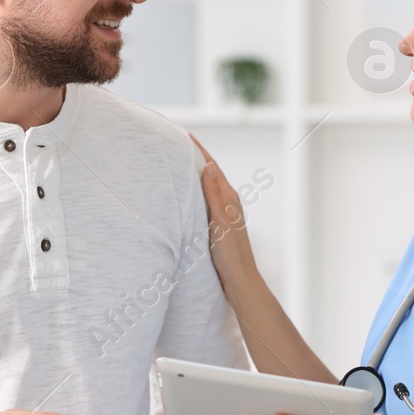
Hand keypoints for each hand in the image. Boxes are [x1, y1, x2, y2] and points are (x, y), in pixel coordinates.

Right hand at [189, 134, 258, 291]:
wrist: (240, 281)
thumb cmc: (230, 254)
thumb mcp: (220, 221)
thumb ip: (214, 194)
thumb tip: (208, 165)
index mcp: (229, 198)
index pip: (211, 166)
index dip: (197, 150)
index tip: (183, 133)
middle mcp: (227, 202)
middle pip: (208, 173)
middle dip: (193, 157)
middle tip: (174, 142)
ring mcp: (223, 214)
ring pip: (205, 187)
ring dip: (192, 174)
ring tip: (175, 161)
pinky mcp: (217, 225)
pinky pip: (203, 201)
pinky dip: (193, 192)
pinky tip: (183, 195)